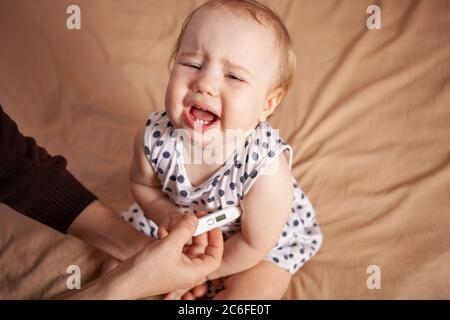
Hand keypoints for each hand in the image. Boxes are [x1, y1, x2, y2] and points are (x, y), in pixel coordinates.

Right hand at [102, 214, 222, 298]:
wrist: (123, 281)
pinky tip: (163, 230)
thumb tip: (194, 219)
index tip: (214, 225)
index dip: (216, 240)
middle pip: (200, 247)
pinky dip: (172, 236)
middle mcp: (187, 270)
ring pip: (187, 244)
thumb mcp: (168, 245)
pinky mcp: (166, 261)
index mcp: (194, 272)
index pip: (214, 256)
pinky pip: (175, 245)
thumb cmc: (146, 271)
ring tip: (173, 223)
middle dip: (197, 231)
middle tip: (194, 216)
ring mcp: (177, 265)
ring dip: (181, 231)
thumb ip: (184, 230)